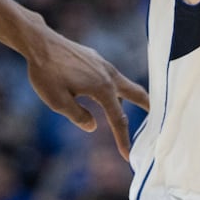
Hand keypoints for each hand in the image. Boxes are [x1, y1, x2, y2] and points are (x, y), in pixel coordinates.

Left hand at [22, 30, 148, 159]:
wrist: (39, 42)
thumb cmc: (46, 73)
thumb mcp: (58, 102)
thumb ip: (78, 116)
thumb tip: (93, 126)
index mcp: (102, 88)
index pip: (118, 119)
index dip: (124, 139)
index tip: (128, 156)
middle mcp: (108, 74)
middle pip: (136, 93)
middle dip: (148, 107)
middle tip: (159, 119)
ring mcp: (103, 64)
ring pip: (122, 85)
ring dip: (127, 99)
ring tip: (122, 114)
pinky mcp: (94, 58)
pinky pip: (110, 77)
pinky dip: (114, 89)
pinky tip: (101, 94)